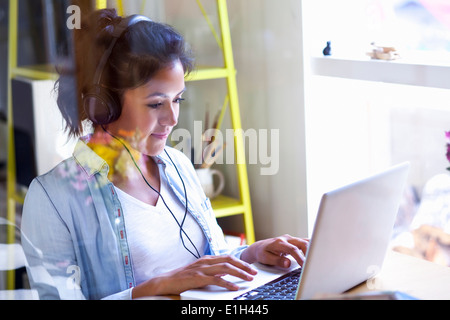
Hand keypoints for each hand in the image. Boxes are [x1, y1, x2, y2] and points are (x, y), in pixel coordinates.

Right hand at [132, 255, 257, 297]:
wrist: (165, 281)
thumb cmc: (182, 278)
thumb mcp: (200, 272)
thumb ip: (212, 272)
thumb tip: (225, 276)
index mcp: (207, 259)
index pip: (228, 257)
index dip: (240, 262)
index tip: (250, 268)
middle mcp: (206, 261)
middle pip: (229, 260)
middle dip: (244, 266)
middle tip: (254, 272)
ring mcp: (202, 269)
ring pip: (225, 268)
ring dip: (239, 273)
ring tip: (248, 278)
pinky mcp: (198, 278)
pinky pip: (216, 280)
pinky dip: (227, 283)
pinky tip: (235, 287)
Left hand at [240, 234, 308, 267]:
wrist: (260, 247)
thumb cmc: (262, 253)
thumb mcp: (266, 258)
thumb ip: (277, 261)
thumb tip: (288, 264)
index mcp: (279, 242)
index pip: (293, 249)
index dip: (300, 258)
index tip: (305, 266)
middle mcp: (287, 238)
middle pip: (302, 243)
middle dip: (309, 253)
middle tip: (312, 265)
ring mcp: (291, 239)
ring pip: (305, 241)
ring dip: (311, 250)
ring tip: (315, 261)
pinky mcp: (294, 241)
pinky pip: (305, 242)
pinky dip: (311, 248)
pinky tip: (314, 255)